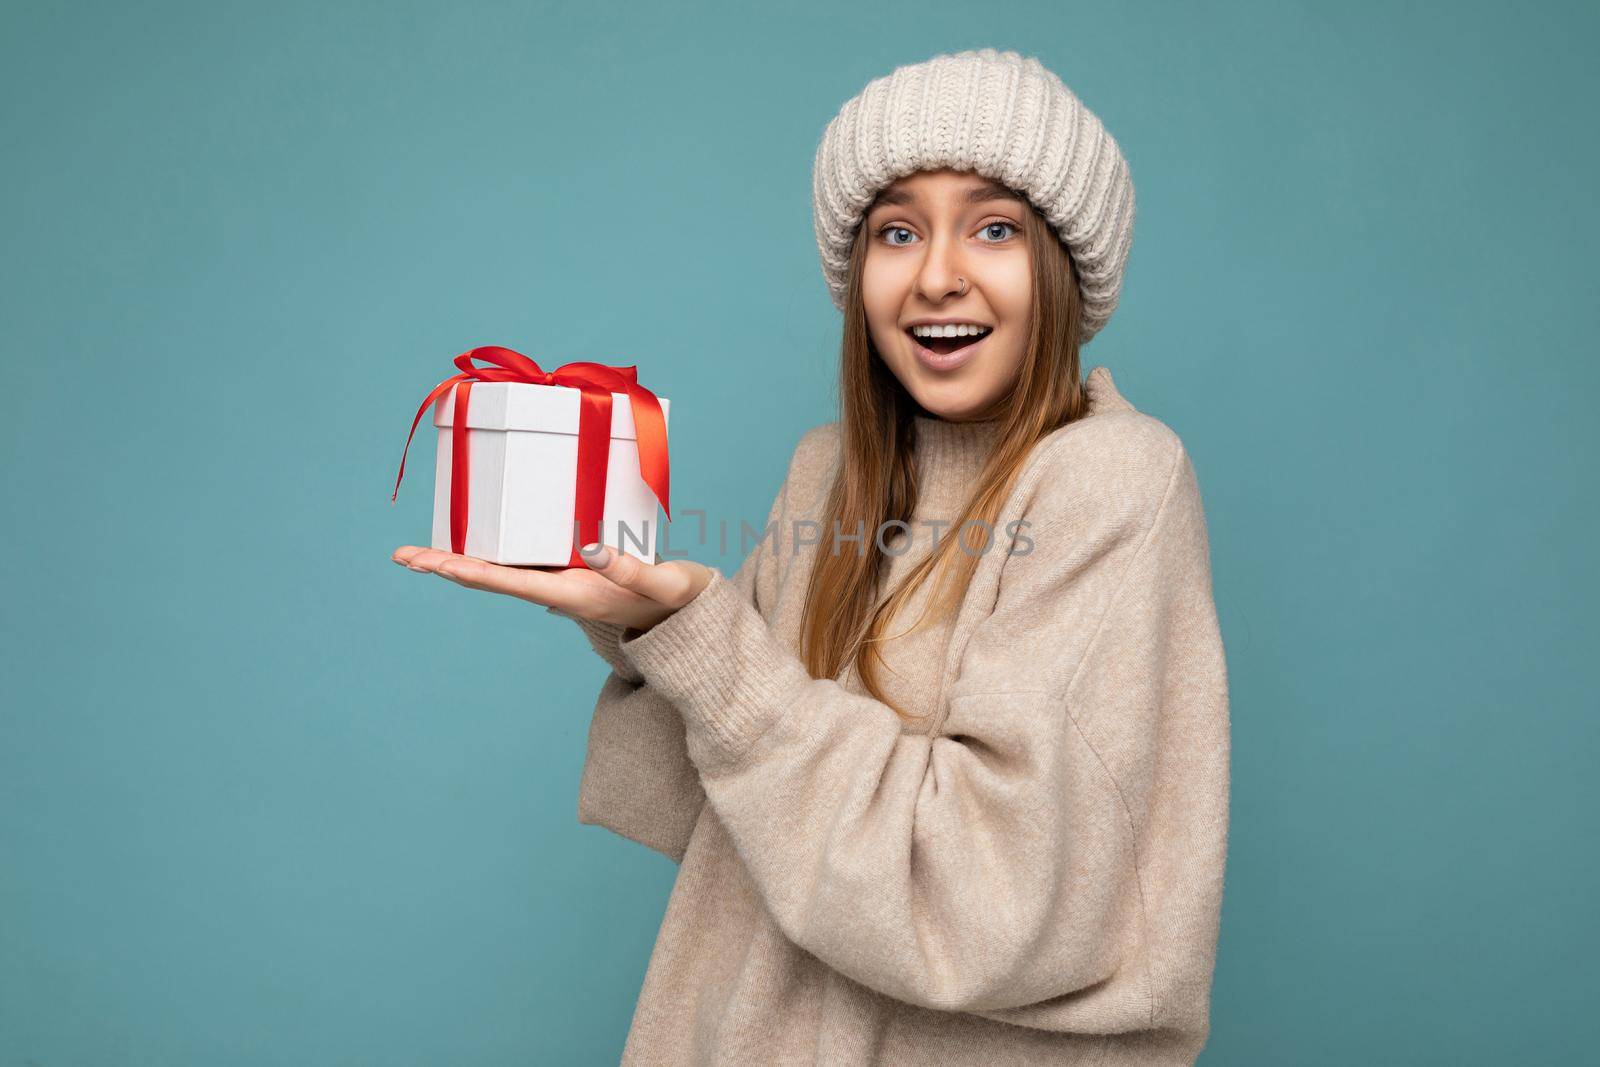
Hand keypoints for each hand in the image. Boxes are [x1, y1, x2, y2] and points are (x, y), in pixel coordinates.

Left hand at [390, 542, 713, 634]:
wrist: (694, 619)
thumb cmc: (682, 601)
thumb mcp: (664, 581)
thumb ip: (630, 567)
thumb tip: (588, 548)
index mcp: (575, 595)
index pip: (509, 583)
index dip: (467, 570)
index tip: (430, 562)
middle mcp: (560, 592)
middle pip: (491, 580)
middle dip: (447, 566)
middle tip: (402, 555)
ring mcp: (564, 586)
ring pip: (503, 573)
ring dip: (462, 562)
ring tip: (424, 550)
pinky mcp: (574, 575)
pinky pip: (524, 564)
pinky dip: (494, 554)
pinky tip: (480, 542)